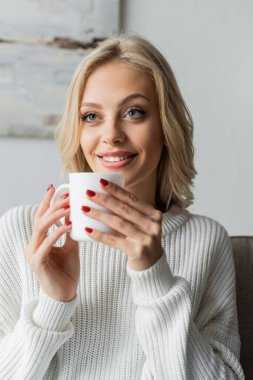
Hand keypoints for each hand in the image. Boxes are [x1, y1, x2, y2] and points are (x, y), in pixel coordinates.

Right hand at [24, 185, 79, 301]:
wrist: (65, 294)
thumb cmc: (67, 271)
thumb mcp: (71, 247)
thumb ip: (70, 233)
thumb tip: (76, 216)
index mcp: (40, 240)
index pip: (41, 217)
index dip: (46, 202)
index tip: (53, 188)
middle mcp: (34, 244)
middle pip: (40, 219)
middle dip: (53, 205)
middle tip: (66, 195)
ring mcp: (34, 253)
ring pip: (41, 228)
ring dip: (55, 215)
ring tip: (68, 206)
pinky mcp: (38, 263)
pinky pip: (46, 244)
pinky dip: (57, 233)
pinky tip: (68, 225)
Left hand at [82, 179, 163, 270]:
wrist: (151, 263)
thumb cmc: (141, 238)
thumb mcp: (142, 222)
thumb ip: (130, 211)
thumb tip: (104, 193)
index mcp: (153, 214)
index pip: (132, 199)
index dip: (116, 190)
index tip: (100, 182)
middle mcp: (152, 225)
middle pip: (124, 209)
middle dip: (104, 200)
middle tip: (88, 193)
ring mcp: (146, 239)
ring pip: (118, 223)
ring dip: (99, 215)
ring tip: (85, 209)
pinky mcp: (137, 251)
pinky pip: (114, 241)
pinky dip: (100, 235)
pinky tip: (88, 230)